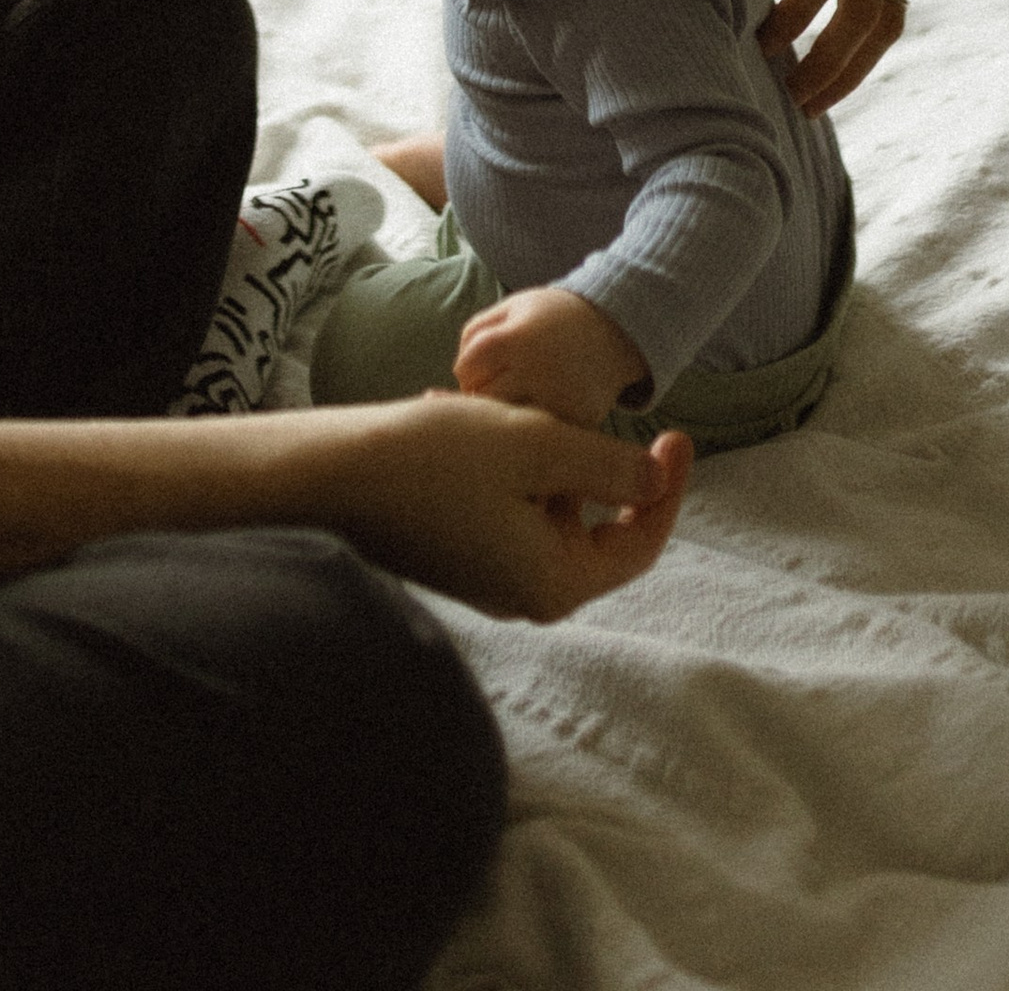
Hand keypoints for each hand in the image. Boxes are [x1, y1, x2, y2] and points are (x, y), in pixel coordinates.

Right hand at [308, 392, 691, 621]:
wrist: (333, 475)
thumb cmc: (434, 459)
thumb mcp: (536, 446)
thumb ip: (607, 466)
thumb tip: (655, 480)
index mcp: (553, 583)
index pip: (638, 544)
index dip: (667, 488)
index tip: (675, 432)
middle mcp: (525, 595)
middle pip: (598, 534)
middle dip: (608, 471)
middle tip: (619, 416)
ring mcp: (490, 579)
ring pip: (554, 517)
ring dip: (556, 463)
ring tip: (524, 412)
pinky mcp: (462, 557)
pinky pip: (515, 514)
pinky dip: (520, 471)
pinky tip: (484, 428)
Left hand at [456, 285, 647, 430]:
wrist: (616, 329)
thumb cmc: (553, 317)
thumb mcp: (513, 307)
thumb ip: (476, 332)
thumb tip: (456, 377)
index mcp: (519, 339)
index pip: (467, 367)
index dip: (467, 368)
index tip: (479, 368)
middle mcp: (538, 372)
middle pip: (483, 399)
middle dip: (480, 394)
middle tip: (495, 386)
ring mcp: (559, 401)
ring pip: (508, 423)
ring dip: (503, 416)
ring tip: (513, 399)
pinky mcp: (577, 424)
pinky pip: (539, 435)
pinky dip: (531, 431)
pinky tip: (535, 415)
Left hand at [743, 0, 936, 113]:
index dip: (795, 17)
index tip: (763, 44)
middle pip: (864, 17)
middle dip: (829, 67)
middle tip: (791, 100)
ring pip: (887, 24)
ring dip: (855, 70)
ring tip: (815, 102)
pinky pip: (894, 9)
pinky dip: (868, 47)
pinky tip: (839, 66)